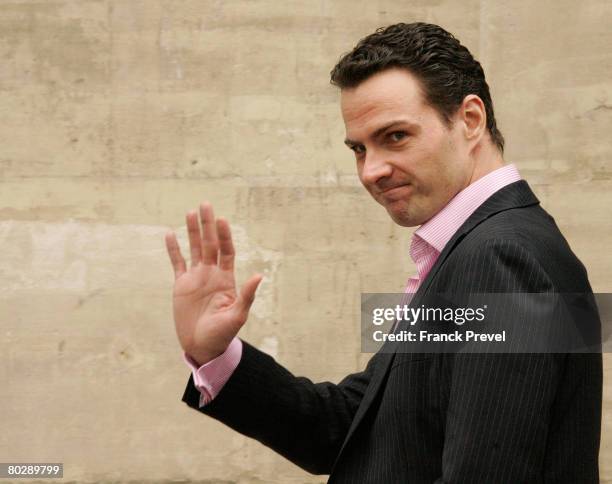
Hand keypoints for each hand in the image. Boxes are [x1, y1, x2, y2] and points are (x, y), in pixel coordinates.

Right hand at [165, 202, 261, 365]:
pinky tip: (170, 233)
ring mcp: (196, 278)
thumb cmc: (222, 334)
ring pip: (194, 249)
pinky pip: (177, 263)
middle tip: (206, 204)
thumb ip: (246, 295)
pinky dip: (173, 249)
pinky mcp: (181, 285)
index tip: (222, 220)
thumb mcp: (237, 316)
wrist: (202, 347)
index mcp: (226, 279)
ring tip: (191, 212)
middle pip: (210, 244)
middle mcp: (212, 274)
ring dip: (193, 231)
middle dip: (208, 225)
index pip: (226, 251)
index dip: (224, 236)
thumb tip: (259, 276)